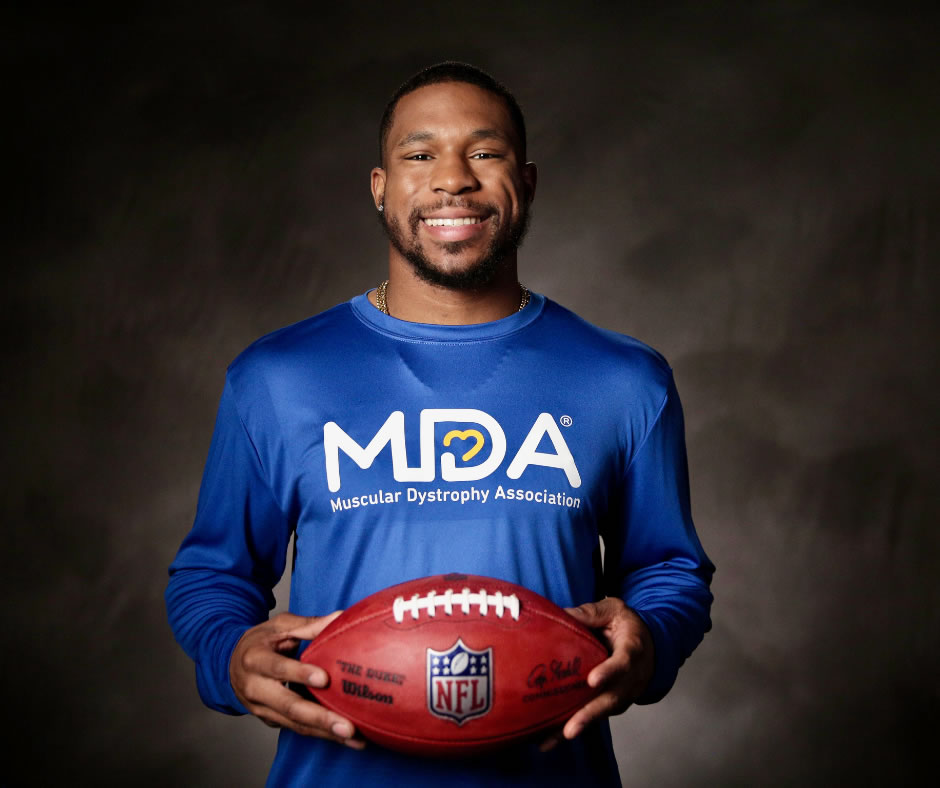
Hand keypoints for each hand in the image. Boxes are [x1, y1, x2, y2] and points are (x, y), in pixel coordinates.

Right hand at [230, 611, 364, 748]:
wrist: (230, 664)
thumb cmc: (260, 641)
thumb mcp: (279, 626)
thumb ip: (308, 624)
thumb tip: (340, 616)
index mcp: (255, 659)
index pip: (278, 667)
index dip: (300, 673)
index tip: (324, 678)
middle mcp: (255, 688)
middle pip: (289, 706)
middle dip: (319, 717)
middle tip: (347, 726)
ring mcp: (261, 709)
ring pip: (295, 723)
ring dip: (326, 733)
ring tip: (354, 739)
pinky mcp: (270, 720)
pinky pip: (297, 728)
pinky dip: (321, 734)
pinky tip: (344, 739)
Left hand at [540, 598, 653, 750]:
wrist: (650, 645)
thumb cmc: (627, 626)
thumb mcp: (614, 611)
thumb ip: (592, 613)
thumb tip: (563, 615)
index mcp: (633, 650)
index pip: (623, 663)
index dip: (609, 672)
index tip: (592, 681)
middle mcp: (631, 679)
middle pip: (612, 699)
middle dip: (589, 715)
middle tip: (569, 730)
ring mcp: (623, 695)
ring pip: (602, 713)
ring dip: (578, 726)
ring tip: (553, 739)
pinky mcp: (612, 704)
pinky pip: (594, 715)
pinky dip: (575, 725)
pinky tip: (550, 737)